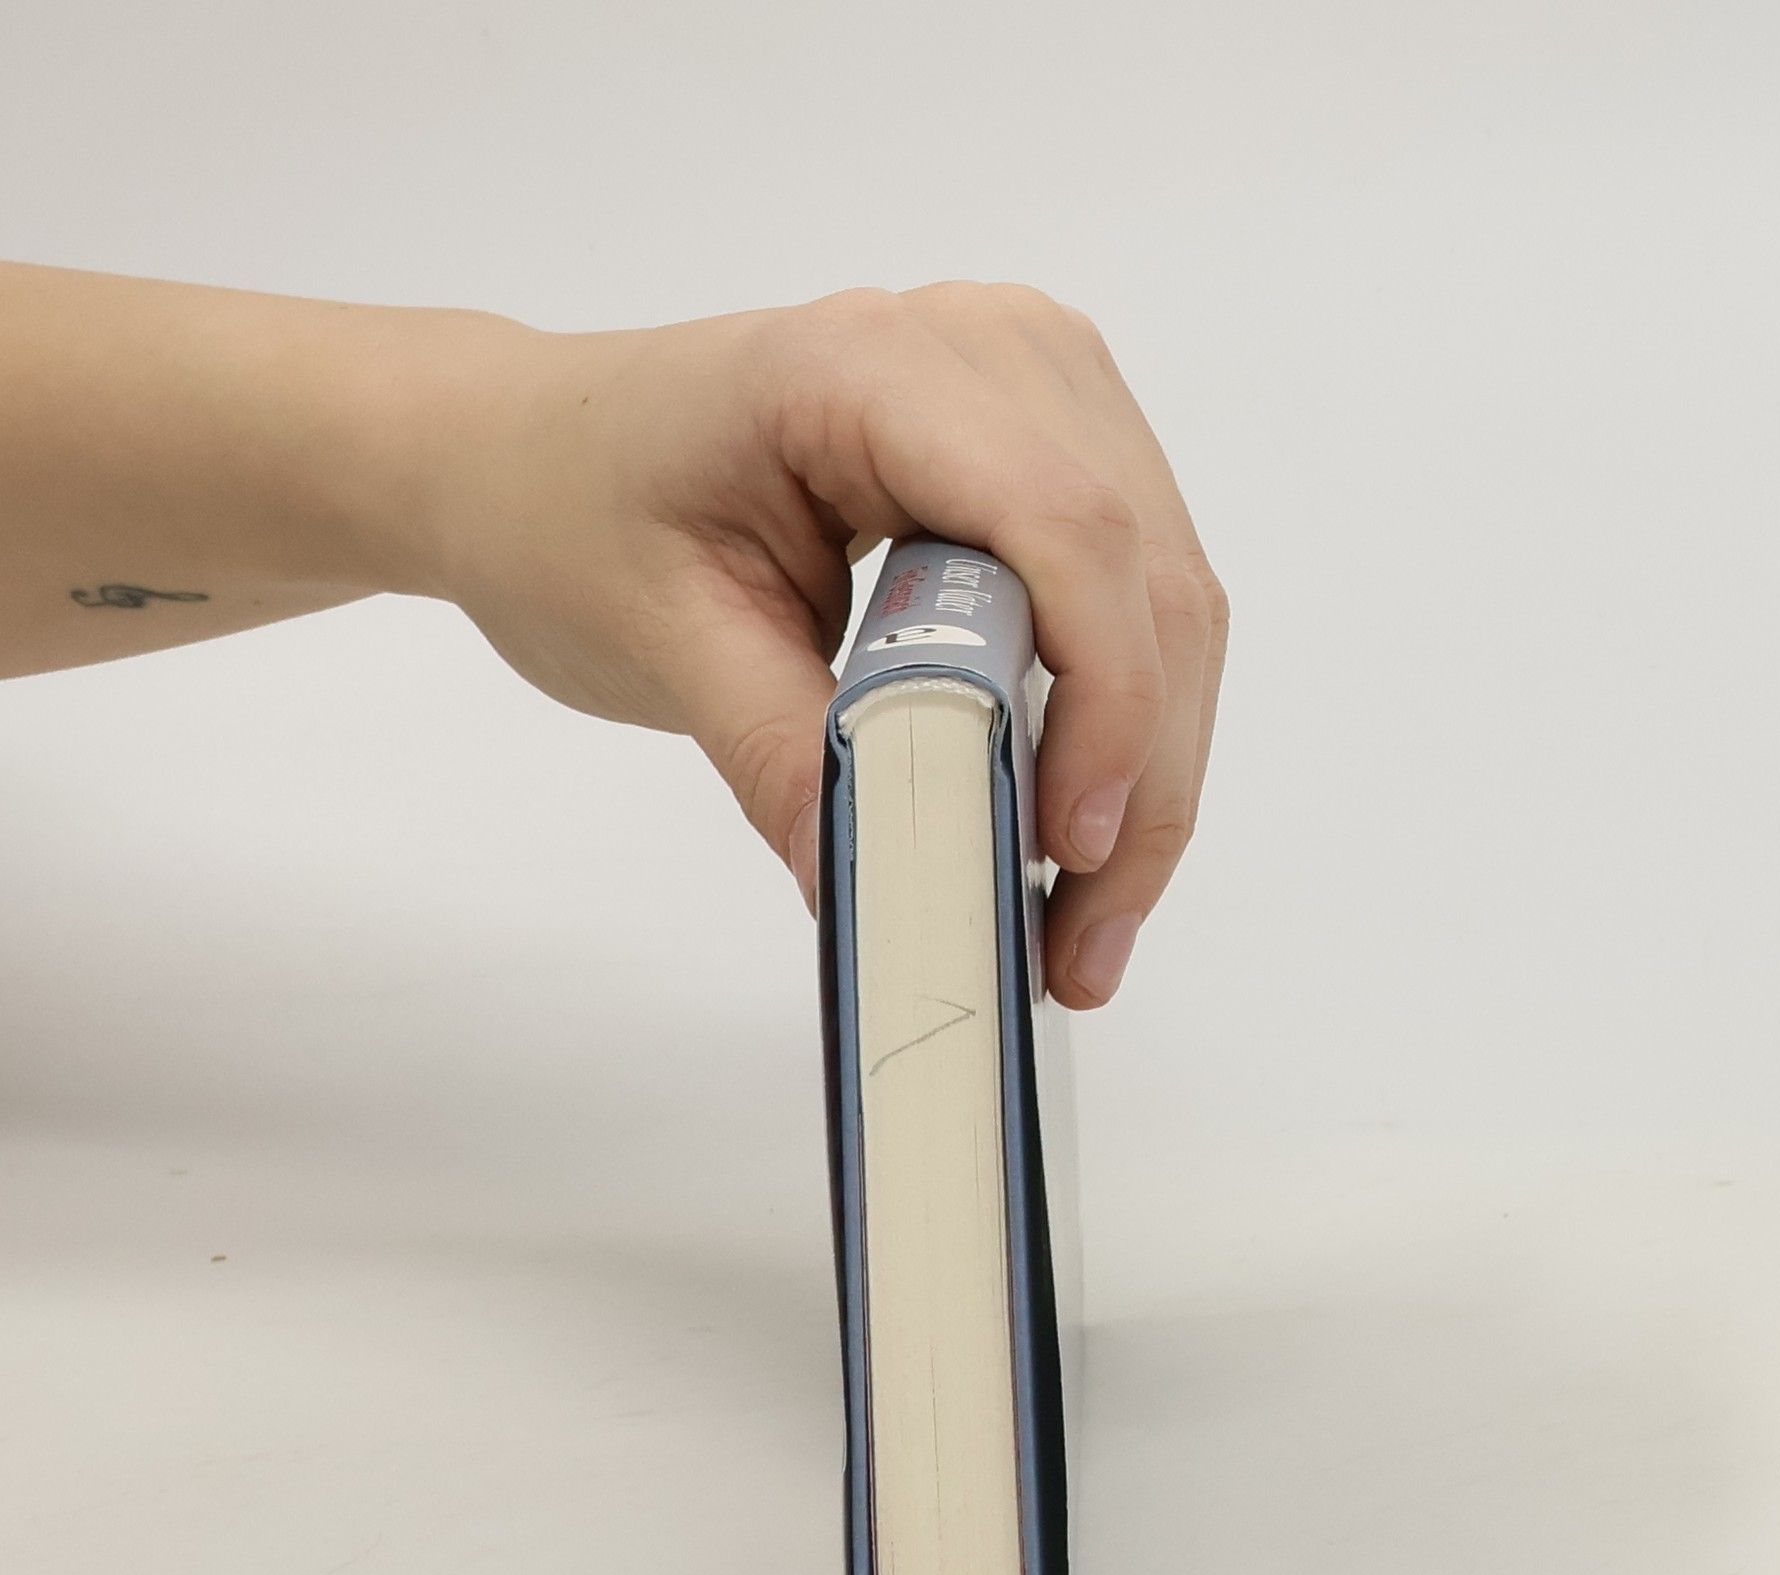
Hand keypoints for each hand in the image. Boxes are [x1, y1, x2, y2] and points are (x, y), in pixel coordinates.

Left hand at [427, 283, 1228, 1007]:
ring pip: (1166, 601)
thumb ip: (785, 756)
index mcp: (872, 363)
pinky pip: (1134, 600)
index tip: (1072, 845)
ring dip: (1144, 772)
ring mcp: (1039, 391)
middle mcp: (991, 347)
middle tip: (1081, 949)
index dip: (1103, 697)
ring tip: (1080, 923)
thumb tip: (892, 893)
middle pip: (1144, 578)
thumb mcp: (661, 641)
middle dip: (1137, 782)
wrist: (540, 455)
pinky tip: (1074, 832)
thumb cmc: (575, 511)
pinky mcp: (1051, 449)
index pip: (1062, 526)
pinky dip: (1121, 726)